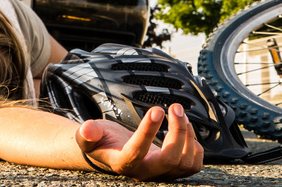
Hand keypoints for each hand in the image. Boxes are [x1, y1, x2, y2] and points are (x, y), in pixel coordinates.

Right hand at [74, 103, 203, 181]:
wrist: (114, 152)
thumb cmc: (102, 142)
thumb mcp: (88, 136)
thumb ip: (86, 134)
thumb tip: (87, 129)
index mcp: (123, 163)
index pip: (137, 151)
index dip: (148, 131)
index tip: (157, 110)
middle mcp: (145, 172)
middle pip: (169, 160)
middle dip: (178, 132)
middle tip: (174, 107)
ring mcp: (161, 174)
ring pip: (185, 162)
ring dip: (187, 134)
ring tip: (178, 113)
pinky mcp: (174, 171)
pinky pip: (193, 165)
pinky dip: (195, 146)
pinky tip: (185, 129)